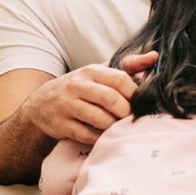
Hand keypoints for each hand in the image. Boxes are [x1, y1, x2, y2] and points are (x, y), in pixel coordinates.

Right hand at [21, 52, 157, 144]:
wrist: (39, 104)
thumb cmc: (79, 88)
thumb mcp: (99, 73)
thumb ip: (128, 66)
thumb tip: (155, 56)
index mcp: (90, 71)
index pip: (120, 79)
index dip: (134, 93)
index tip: (139, 103)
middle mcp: (77, 85)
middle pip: (111, 99)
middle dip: (125, 112)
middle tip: (130, 119)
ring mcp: (67, 105)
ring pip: (100, 119)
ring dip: (113, 126)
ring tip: (117, 127)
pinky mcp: (61, 125)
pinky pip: (87, 135)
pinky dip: (99, 138)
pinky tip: (102, 136)